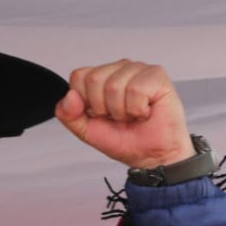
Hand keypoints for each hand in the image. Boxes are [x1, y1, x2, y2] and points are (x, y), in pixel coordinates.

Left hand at [55, 59, 192, 170]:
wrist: (153, 156)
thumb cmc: (127, 140)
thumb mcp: (87, 131)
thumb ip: (69, 115)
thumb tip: (69, 96)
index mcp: (102, 78)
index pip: (79, 77)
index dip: (86, 102)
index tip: (101, 115)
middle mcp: (119, 69)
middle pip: (93, 79)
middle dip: (104, 108)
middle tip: (119, 117)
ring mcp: (138, 69)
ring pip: (113, 85)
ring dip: (122, 111)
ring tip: (133, 115)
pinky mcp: (156, 75)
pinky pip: (135, 89)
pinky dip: (138, 109)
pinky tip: (145, 112)